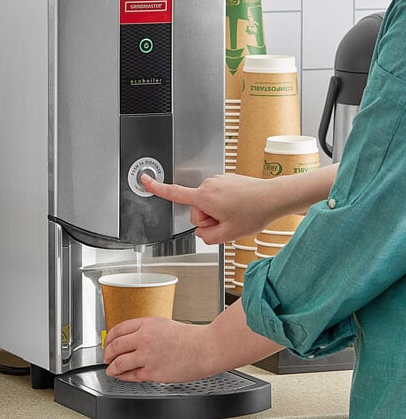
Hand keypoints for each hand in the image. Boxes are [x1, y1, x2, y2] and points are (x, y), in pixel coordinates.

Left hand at [103, 317, 210, 382]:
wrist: (205, 348)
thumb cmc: (190, 338)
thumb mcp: (164, 325)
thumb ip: (147, 330)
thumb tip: (132, 339)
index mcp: (146, 323)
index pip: (118, 329)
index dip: (109, 338)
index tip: (108, 342)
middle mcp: (144, 338)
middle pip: (115, 346)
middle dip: (107, 353)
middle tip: (106, 357)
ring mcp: (147, 355)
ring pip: (119, 362)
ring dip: (112, 367)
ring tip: (110, 369)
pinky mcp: (152, 372)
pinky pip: (131, 375)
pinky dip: (123, 376)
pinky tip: (121, 376)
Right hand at [141, 173, 277, 244]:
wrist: (273, 198)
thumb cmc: (254, 212)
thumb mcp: (228, 234)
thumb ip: (207, 238)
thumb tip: (202, 232)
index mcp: (205, 197)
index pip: (174, 193)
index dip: (156, 188)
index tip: (144, 181)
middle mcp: (208, 185)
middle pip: (196, 210)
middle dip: (208, 219)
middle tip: (227, 222)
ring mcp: (218, 181)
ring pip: (207, 204)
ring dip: (218, 212)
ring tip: (236, 214)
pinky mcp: (225, 180)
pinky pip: (217, 197)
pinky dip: (225, 205)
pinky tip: (239, 207)